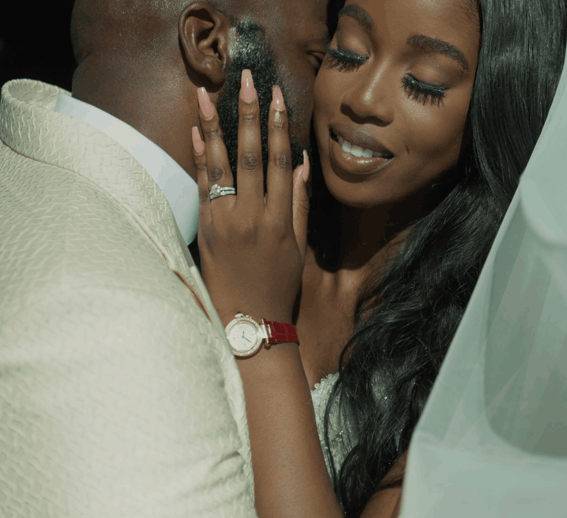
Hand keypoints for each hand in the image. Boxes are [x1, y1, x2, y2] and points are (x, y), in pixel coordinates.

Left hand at [192, 70, 309, 324]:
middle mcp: (253, 215)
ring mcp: (226, 221)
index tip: (277, 97)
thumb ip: (300, 203)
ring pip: (220, 164)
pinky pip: (202, 186)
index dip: (279, 127)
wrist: (250, 320)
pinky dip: (199, 157)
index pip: (279, 162)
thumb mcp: (299, 246)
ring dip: (214, 125)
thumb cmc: (279, 285)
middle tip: (246, 80)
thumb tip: (303, 164)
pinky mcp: (207, 228)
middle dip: (248, 114)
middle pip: (249, 155)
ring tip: (207, 94)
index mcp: (280, 219)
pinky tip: (197, 132)